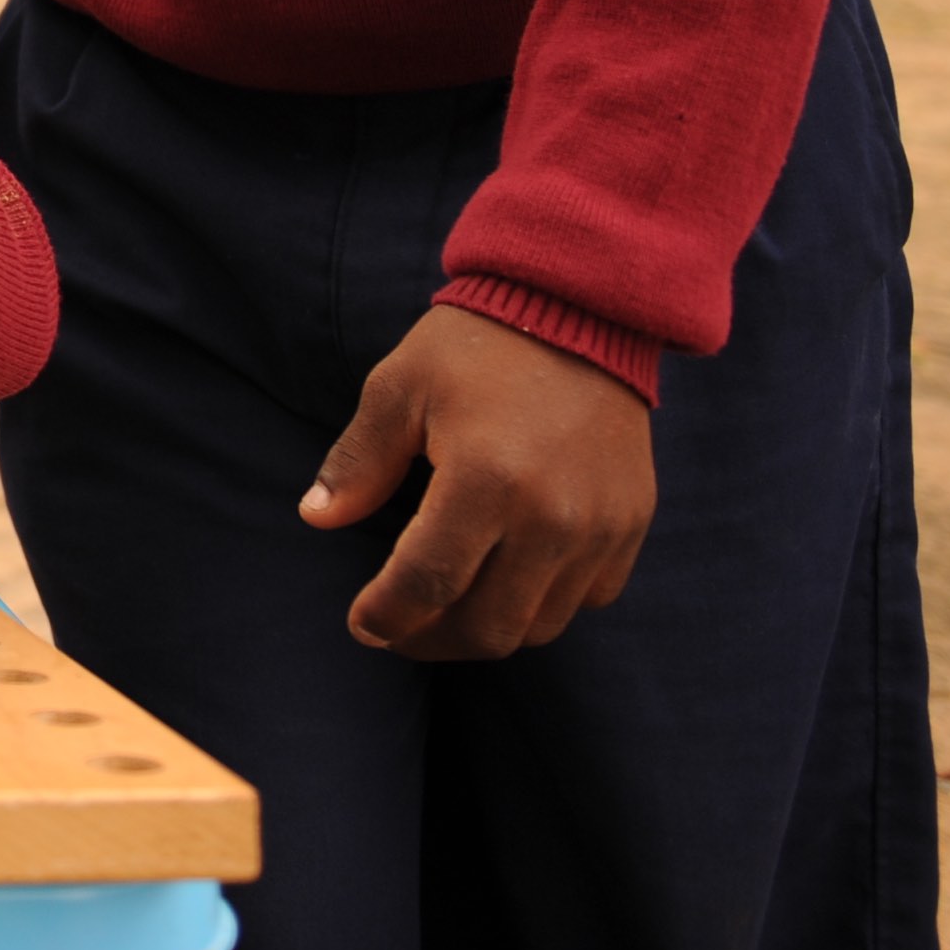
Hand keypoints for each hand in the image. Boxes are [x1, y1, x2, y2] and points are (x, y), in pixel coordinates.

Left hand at [302, 307, 653, 659]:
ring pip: (539, 626)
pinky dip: (542, 604)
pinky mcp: (631, 525)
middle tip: (397, 627)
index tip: (362, 622)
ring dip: (484, 629)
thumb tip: (317, 517)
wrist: (580, 310)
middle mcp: (552, 516)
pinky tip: (505, 578)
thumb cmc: (476, 346)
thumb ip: (358, 460)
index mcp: (486, 478)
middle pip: (487, 627)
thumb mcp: (399, 387)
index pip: (428, 583)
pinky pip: (586, 598)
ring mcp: (600, 527)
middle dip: (430, 640)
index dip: (387, 616)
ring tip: (444, 608)